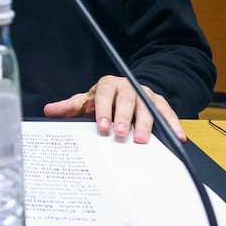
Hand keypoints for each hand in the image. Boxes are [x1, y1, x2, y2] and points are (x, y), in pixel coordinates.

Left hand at [42, 75, 186, 143]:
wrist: (127, 89)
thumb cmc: (104, 99)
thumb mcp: (86, 101)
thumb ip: (69, 107)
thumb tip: (48, 110)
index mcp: (108, 85)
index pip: (105, 94)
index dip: (103, 109)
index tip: (102, 126)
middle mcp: (129, 87)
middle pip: (128, 100)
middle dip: (124, 117)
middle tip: (120, 134)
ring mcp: (147, 94)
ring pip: (148, 107)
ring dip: (146, 123)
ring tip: (141, 140)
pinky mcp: (161, 103)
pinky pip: (169, 113)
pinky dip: (173, 125)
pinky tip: (177, 138)